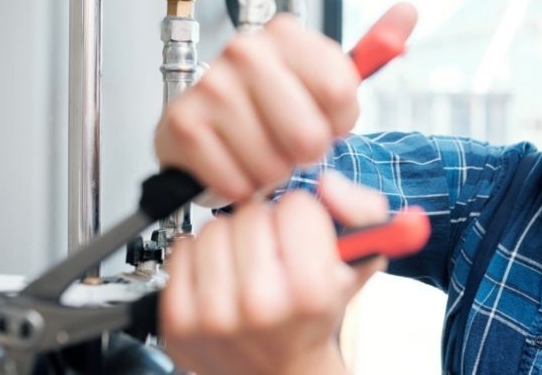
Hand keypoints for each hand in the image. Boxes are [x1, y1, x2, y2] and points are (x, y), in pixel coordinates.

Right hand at [154, 2, 417, 202]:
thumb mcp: (330, 80)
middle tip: (288, 142)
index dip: (338, 122)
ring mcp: (211, 86)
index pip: (339, 91)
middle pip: (308, 134)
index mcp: (286, 34)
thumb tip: (409, 11)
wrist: (213, 134)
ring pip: (272, 163)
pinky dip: (241, 185)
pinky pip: (235, 180)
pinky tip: (233, 164)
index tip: (324, 119)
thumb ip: (375, 48)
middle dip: (305, 153)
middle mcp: (245, 51)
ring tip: (259, 152)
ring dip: (271, 172)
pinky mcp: (183, 124)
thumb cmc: (275, 109)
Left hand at [159, 172, 388, 374]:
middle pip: (251, 213)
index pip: (295, 206)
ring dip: (231, 239)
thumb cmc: (315, 314)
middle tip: (275, 255)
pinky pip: (182, 249)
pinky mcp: (179, 319)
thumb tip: (327, 184)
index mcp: (310, 291)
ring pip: (214, 228)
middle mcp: (260, 305)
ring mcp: (214, 315)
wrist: (279, 372)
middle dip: (266, 226)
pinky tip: (222, 277)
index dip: (302, 217)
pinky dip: (200, 257)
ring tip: (248, 266)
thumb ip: (362, 210)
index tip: (304, 239)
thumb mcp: (359, 263)